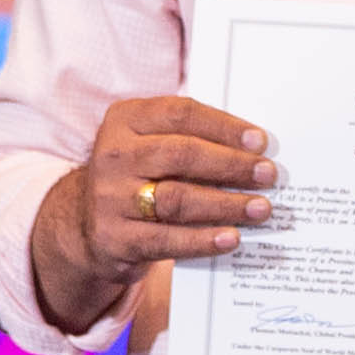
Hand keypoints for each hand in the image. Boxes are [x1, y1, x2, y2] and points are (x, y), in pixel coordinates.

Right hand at [36, 97, 276, 330]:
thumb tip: (254, 149)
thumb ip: (190, 139)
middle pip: (182, 154)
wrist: (87, 224)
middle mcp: (114, 155)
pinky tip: (232, 238)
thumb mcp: (151, 145)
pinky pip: (167, 239)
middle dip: (231, 164)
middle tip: (268, 175)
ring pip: (177, 198)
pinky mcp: (115, 238)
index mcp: (125, 121)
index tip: (260, 141)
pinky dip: (203, 240)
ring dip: (226, 204)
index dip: (224, 127)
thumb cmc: (139, 176)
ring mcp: (111, 198)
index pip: (180, 114)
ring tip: (261, 208)